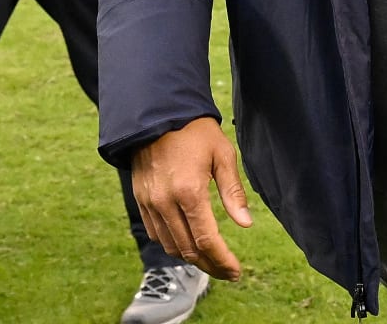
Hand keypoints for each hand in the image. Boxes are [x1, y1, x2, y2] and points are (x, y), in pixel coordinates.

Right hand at [131, 118, 253, 280]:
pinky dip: (174, 244)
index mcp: (189, 192)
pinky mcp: (141, 202)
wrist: (158, 116)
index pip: (207, 240)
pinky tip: (190, 243)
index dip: (222, 260)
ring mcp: (150, 204)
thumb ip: (234, 192)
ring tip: (213, 260)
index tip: (236, 270)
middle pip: (189, 249)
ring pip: (171, 246)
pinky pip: (156, 234)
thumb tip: (245, 224)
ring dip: (193, 258)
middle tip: (229, 271)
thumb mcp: (223, 155)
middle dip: (211, 265)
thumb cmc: (196, 133)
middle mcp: (165, 203)